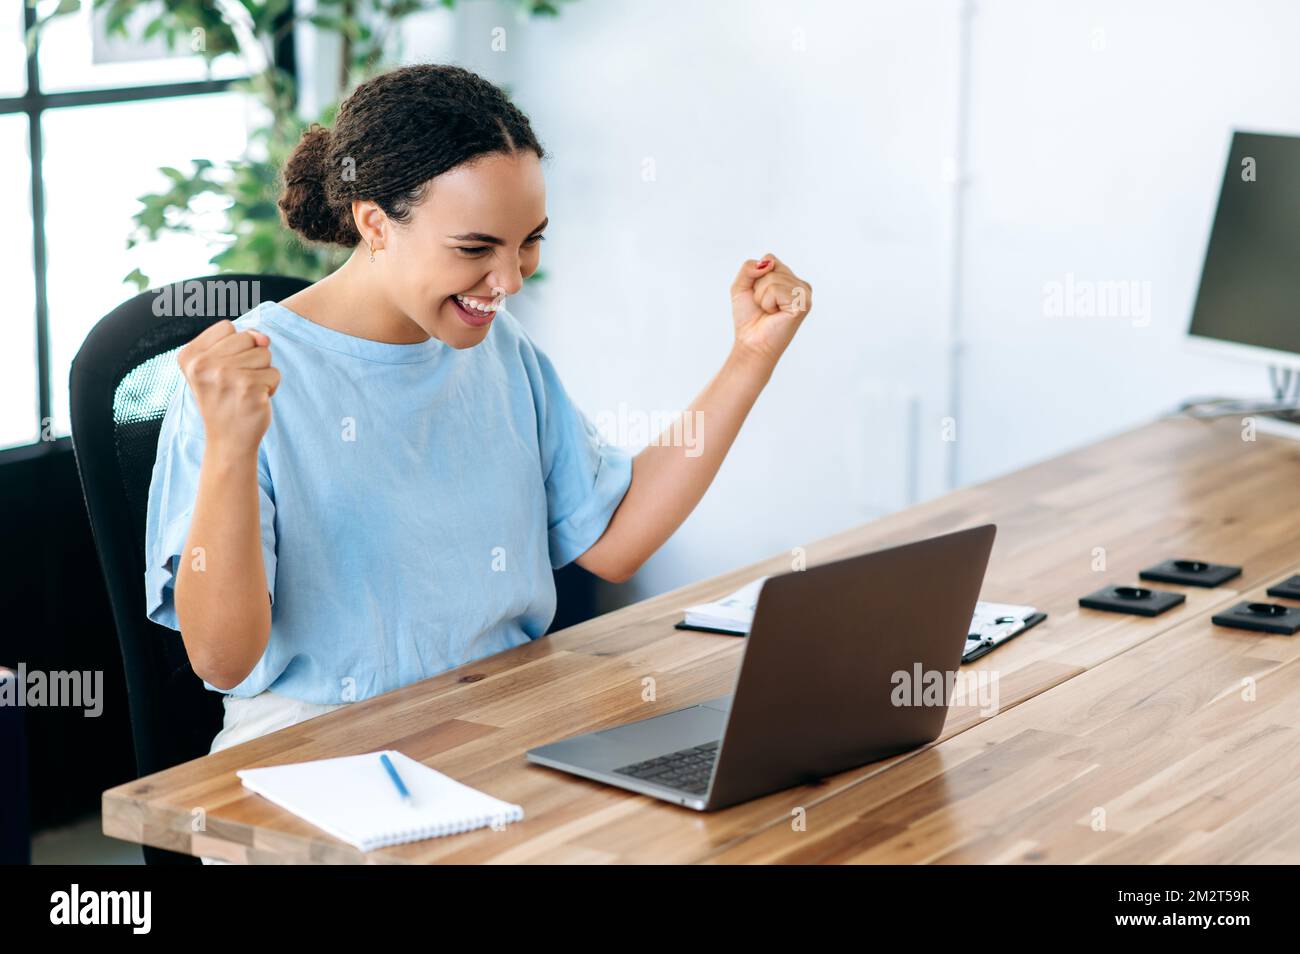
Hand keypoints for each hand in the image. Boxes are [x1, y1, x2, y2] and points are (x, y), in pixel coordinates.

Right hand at [177, 320, 280, 457]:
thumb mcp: (218, 367)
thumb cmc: (225, 400)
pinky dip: (270, 387)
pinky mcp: (248, 388)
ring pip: (264, 353)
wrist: (228, 440)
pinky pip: (274, 373)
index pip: (226, 327)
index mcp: (189, 356)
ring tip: (245, 391)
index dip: (235, 346)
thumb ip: (239, 342)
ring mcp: (225, 375)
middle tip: (236, 384)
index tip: (224, 369)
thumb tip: (264, 338)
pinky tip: (254, 401)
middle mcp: (203, 364)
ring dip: (262, 373)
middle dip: (250, 359)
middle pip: (247, 338)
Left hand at [729, 253, 812, 371]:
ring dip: (762, 297)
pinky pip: (775, 290)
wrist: (752, 343)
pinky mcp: (803, 304)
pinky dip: (767, 302)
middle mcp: (801, 285)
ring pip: (772, 278)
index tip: (759, 296)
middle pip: (771, 266)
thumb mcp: (741, 286)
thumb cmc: (749, 318)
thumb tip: (767, 263)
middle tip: (764, 306)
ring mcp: (805, 294)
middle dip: (758, 287)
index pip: (769, 259)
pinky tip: (775, 314)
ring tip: (769, 311)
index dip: (756, 277)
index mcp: (790, 279)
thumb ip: (748, 267)